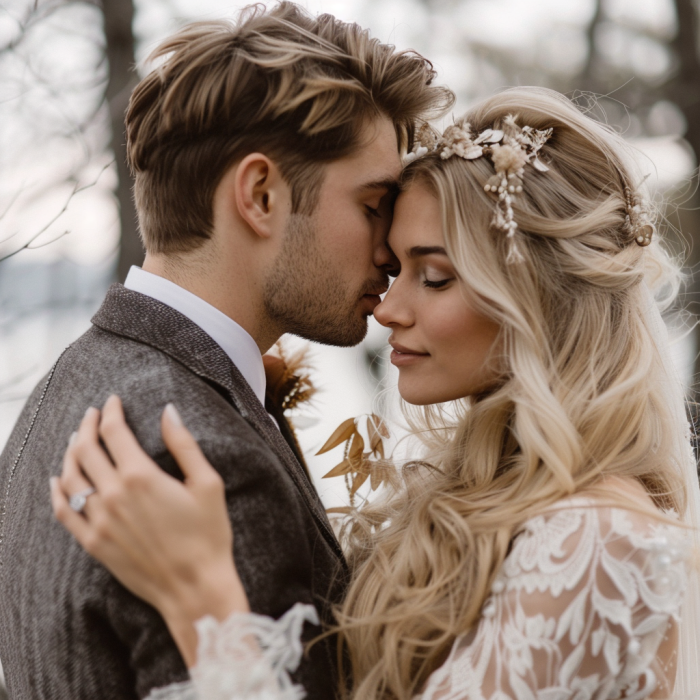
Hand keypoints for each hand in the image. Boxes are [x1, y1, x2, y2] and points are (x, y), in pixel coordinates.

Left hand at [51, 395, 249, 665]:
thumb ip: (184, 445)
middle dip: (86, 426)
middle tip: (91, 413)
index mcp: (141, 476)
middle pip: (86, 450)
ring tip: (76, 440)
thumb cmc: (208, 534)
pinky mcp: (94, 544)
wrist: (195, 587)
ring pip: (71, 478)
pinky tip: (56, 482)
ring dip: (70, 453)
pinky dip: (57, 493)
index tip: (113, 401)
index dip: (111, 412)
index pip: (114, 432)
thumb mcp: (207, 483)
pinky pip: (65, 513)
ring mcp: (100, 521)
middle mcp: (114, 495)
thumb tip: (169, 411)